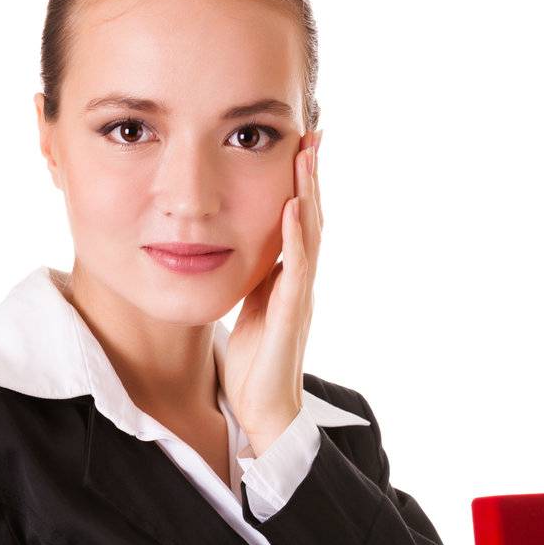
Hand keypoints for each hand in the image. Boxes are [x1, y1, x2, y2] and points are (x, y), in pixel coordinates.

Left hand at [221, 127, 323, 451]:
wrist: (266, 411)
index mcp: (286, 279)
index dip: (300, 184)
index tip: (298, 145)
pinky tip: (292, 207)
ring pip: (309, 235)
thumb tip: (231, 251)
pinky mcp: (290, 315)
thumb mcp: (248, 310)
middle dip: (311, 176)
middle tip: (312, 133)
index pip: (297, 222)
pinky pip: (296, 270)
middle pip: (310, 219)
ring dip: (309, 193)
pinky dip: (296, 237)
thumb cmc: (256, 366)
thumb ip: (250, 281)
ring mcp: (298, 297)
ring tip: (306, 155)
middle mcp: (299, 282)